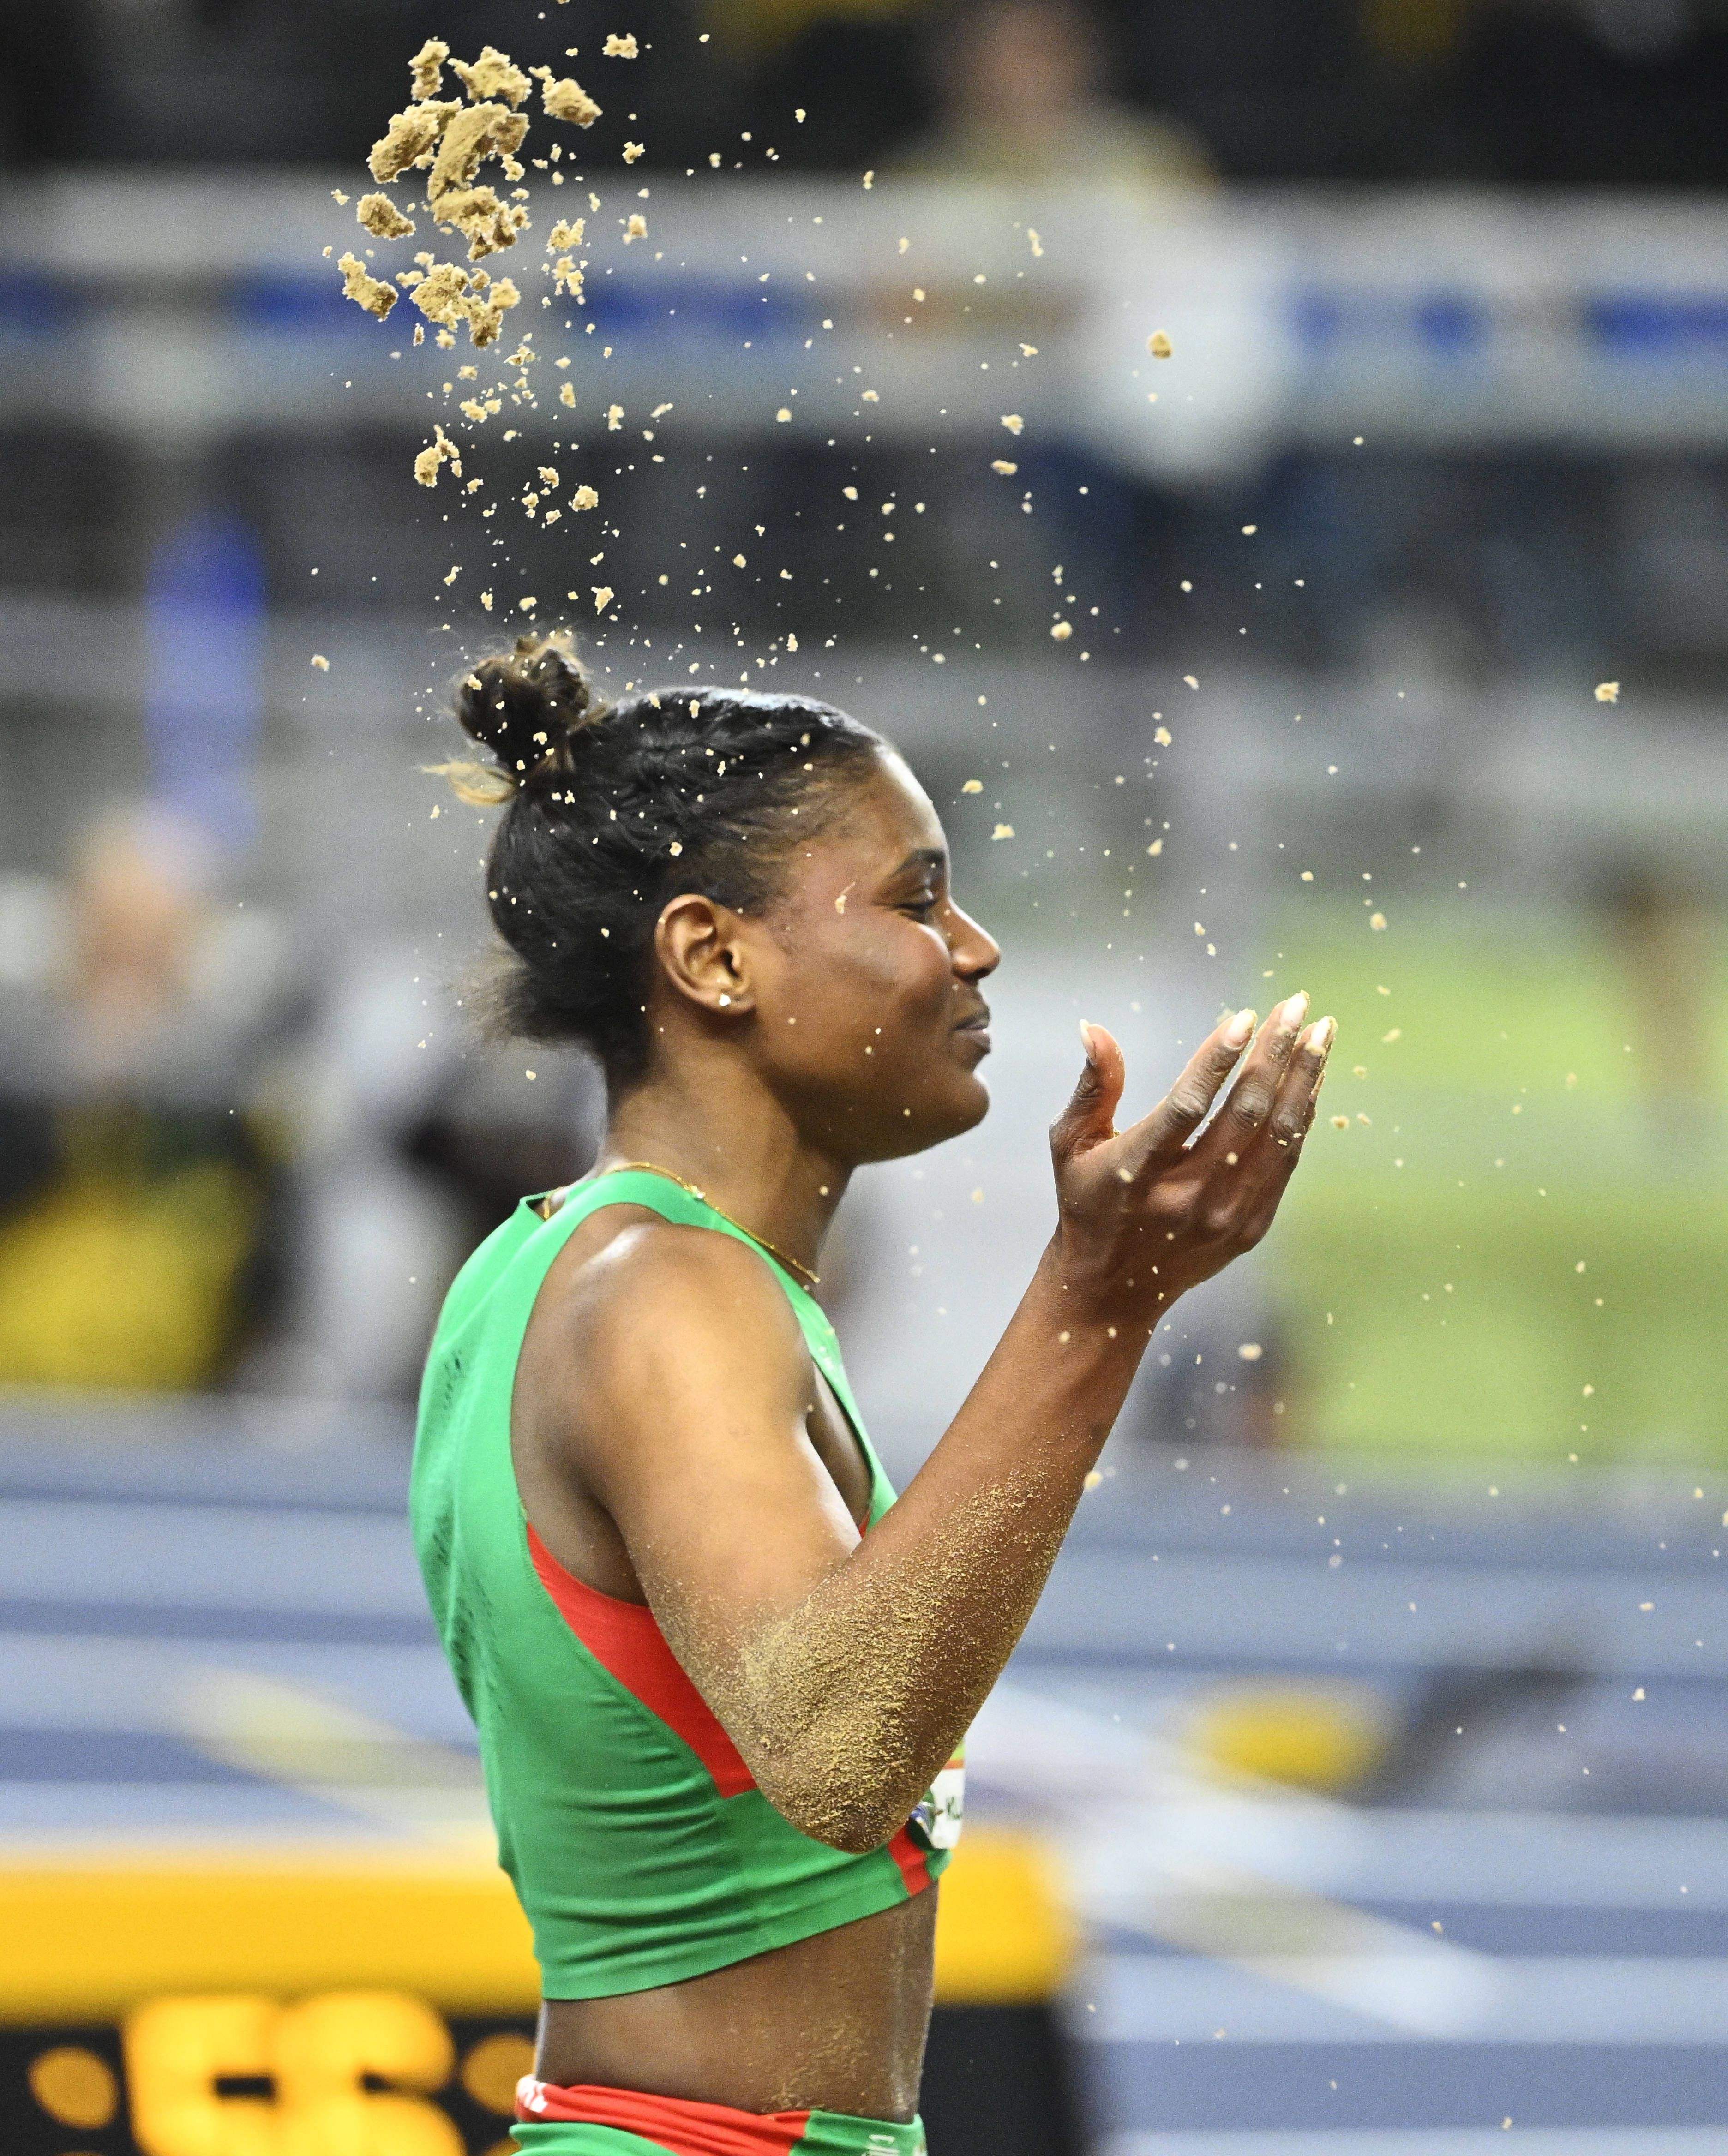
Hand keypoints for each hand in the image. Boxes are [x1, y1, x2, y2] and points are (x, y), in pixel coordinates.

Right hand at [1047, 994, 1331, 1324]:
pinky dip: (1302, 1115)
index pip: (1187, 1106)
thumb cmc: (1087, 1202)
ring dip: (1303, 1078)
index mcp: (1137, 1171)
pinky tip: (1311, 1078)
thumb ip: (1093, 1087)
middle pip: (1245, 1114)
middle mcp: (1187, 1196)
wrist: (1112, 1290)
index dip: (1217, 1060)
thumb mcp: (1071, 1145)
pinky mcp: (1250, 1228)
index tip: (1243, 1016)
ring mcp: (1225, 1216)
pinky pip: (1286, 1161)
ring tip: (1322, 1031)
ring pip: (1277, 1135)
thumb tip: (1095, 1027)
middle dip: (1276, 1053)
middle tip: (1297, 1005)